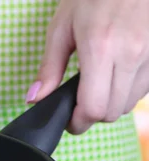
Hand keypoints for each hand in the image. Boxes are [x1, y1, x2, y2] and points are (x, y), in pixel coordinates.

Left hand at [27, 0, 148, 134]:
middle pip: (113, 112)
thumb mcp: (62, 26)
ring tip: (98, 84)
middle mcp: (131, 55)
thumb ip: (49, 67)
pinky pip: (145, 88)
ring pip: (131, 103)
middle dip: (92, 114)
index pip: (94, 109)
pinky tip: (117, 73)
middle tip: (79, 103)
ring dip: (112, 102)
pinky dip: (129, 89)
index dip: (78, 122)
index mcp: (101, 48)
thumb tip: (35, 98)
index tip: (69, 120)